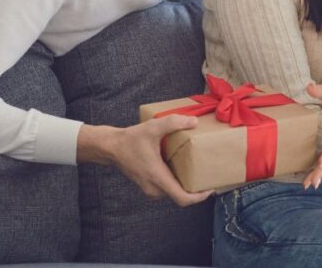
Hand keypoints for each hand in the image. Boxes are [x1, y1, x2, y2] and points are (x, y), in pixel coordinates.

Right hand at [77, 117, 213, 206]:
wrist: (111, 147)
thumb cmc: (131, 139)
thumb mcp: (153, 127)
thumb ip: (174, 122)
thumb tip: (194, 122)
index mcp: (158, 178)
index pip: (182, 199)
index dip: (199, 197)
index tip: (210, 189)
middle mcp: (154, 188)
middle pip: (181, 196)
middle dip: (196, 190)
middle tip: (208, 177)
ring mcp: (150, 189)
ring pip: (174, 192)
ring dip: (186, 186)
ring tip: (198, 172)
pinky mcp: (148, 185)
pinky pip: (167, 188)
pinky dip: (177, 182)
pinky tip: (183, 168)